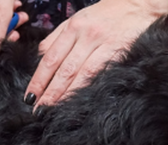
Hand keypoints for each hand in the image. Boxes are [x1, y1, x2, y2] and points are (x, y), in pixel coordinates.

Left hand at [26, 0, 167, 107]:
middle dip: (48, 91)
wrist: (138, 3)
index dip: (38, 79)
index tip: (29, 96)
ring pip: (79, 73)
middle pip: (62, 68)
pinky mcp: (118, 50)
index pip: (50, 57)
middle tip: (38, 110)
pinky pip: (99, 72)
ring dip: (64, 94)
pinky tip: (79, 100)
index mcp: (73, 27)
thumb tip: (40, 56)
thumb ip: (59, 37)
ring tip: (53, 110)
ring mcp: (102, 43)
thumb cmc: (107, 14)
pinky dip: (86, 87)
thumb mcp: (79, 19)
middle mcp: (85, 35)